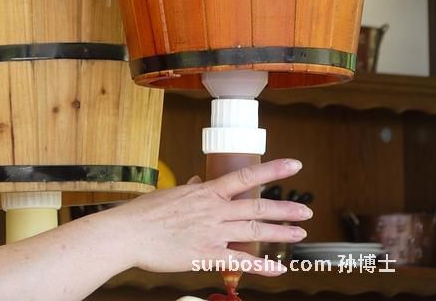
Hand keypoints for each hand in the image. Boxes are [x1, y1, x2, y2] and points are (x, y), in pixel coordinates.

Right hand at [108, 158, 311, 275]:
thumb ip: (191, 187)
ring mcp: (212, 232)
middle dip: (284, 209)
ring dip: (279, 233)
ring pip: (253, 231)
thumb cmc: (147, 212)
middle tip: (305, 210)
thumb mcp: (173, 192)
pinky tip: (277, 269)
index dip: (273, 170)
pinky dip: (261, 266)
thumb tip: (197, 179)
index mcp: (207, 191)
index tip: (294, 165)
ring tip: (299, 234)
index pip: (246, 176)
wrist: (129, 233)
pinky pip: (239, 262)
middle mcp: (214, 209)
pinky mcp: (205, 255)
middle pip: (257, 206)